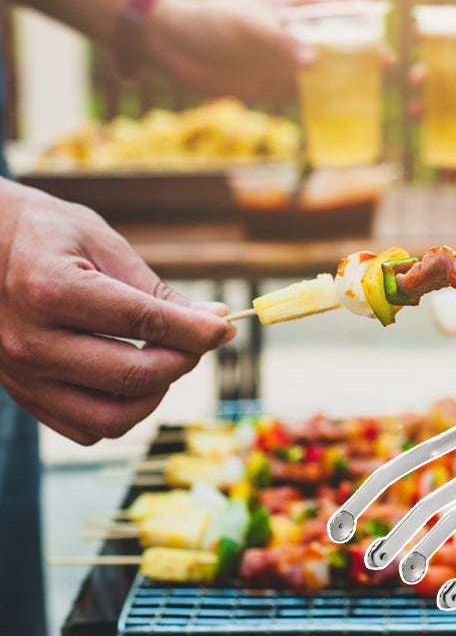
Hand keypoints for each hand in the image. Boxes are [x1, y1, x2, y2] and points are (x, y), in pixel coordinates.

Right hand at [0, 180, 234, 444]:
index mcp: (51, 290)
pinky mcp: (24, 396)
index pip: (144, 322)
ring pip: (113, 417)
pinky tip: (133, 375)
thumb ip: (154, 288)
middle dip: (185, 360)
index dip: (197, 330)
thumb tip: (213, 319)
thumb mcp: (101, 242)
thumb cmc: (45, 234)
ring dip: (157, 393)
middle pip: (134, 376)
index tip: (226, 326)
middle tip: (201, 339)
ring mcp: (22, 377)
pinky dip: (123, 410)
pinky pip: (87, 428)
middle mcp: (31, 342)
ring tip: (168, 358)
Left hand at [145, 0, 365, 100]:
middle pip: (345, 39)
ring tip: (372, 95)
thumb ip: (282, 44)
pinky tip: (344, 114)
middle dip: (367, 52)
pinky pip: (312, 95)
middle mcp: (301, 31)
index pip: (344, 3)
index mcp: (299, 4)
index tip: (385, 31)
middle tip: (386, 69)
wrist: (177, 48)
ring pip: (332, 69)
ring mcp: (292, 59)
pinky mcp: (280, 84)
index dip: (367, 15)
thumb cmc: (213, 22)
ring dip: (351, 81)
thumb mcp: (249, 27)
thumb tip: (315, 65)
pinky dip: (328, 103)